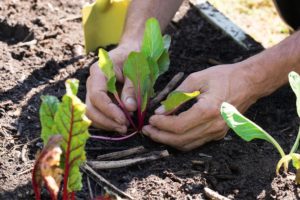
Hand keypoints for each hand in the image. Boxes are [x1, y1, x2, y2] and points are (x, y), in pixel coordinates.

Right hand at [86, 44, 138, 132]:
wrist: (132, 51)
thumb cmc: (135, 58)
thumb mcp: (137, 72)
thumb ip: (132, 89)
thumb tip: (129, 108)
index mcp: (100, 71)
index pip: (97, 95)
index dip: (109, 111)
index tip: (124, 120)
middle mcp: (92, 81)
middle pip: (90, 107)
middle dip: (106, 121)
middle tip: (124, 127)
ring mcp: (93, 90)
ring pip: (91, 113)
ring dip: (106, 124)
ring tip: (124, 128)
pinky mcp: (99, 98)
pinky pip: (97, 113)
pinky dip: (107, 121)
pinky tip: (119, 124)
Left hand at [143, 64, 258, 150]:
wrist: (249, 82)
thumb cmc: (224, 76)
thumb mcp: (197, 79)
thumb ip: (177, 96)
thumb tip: (161, 111)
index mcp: (208, 110)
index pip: (178, 125)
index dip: (161, 125)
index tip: (150, 119)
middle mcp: (214, 126)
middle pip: (181, 140)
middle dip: (160, 136)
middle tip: (146, 130)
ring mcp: (217, 132)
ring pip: (187, 145)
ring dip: (168, 141)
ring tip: (154, 132)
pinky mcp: (219, 134)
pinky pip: (195, 142)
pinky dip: (180, 140)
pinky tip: (170, 133)